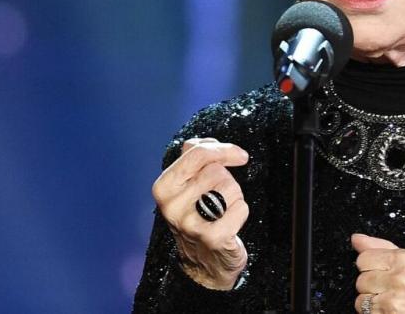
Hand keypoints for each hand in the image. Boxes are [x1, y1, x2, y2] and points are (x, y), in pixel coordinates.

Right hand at [151, 137, 249, 289]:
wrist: (202, 262)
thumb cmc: (197, 216)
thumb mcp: (185, 185)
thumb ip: (192, 158)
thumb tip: (207, 141)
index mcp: (163, 188)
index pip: (196, 154)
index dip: (222, 149)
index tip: (239, 155)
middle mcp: (172, 206)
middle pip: (218, 171)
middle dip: (226, 180)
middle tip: (217, 198)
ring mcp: (192, 223)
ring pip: (232, 188)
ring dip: (234, 198)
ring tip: (221, 212)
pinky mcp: (213, 238)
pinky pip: (241, 208)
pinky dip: (241, 213)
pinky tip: (229, 224)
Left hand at [352, 233, 404, 313]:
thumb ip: (383, 248)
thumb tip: (357, 239)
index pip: (364, 258)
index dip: (371, 268)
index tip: (382, 274)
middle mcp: (399, 278)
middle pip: (361, 279)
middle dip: (372, 287)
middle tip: (391, 291)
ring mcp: (393, 298)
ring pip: (361, 298)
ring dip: (373, 303)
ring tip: (392, 303)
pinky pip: (365, 312)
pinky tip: (391, 312)